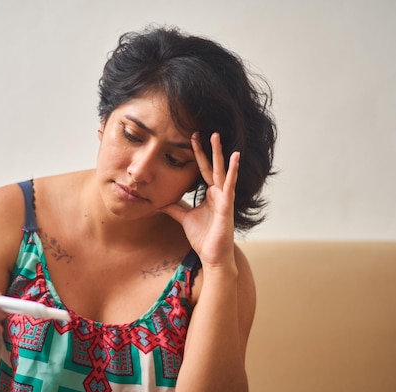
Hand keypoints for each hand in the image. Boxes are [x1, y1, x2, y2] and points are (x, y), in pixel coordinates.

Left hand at [160, 132, 238, 267]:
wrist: (212, 256)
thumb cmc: (203, 238)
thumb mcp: (184, 218)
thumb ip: (174, 208)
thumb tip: (159, 201)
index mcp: (210, 195)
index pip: (202, 170)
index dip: (198, 155)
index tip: (192, 138)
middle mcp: (218, 193)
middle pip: (212, 166)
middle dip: (208, 149)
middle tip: (205, 131)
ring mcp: (224, 198)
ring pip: (221, 172)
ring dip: (220, 154)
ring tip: (218, 138)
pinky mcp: (227, 206)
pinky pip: (229, 185)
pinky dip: (232, 171)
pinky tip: (235, 158)